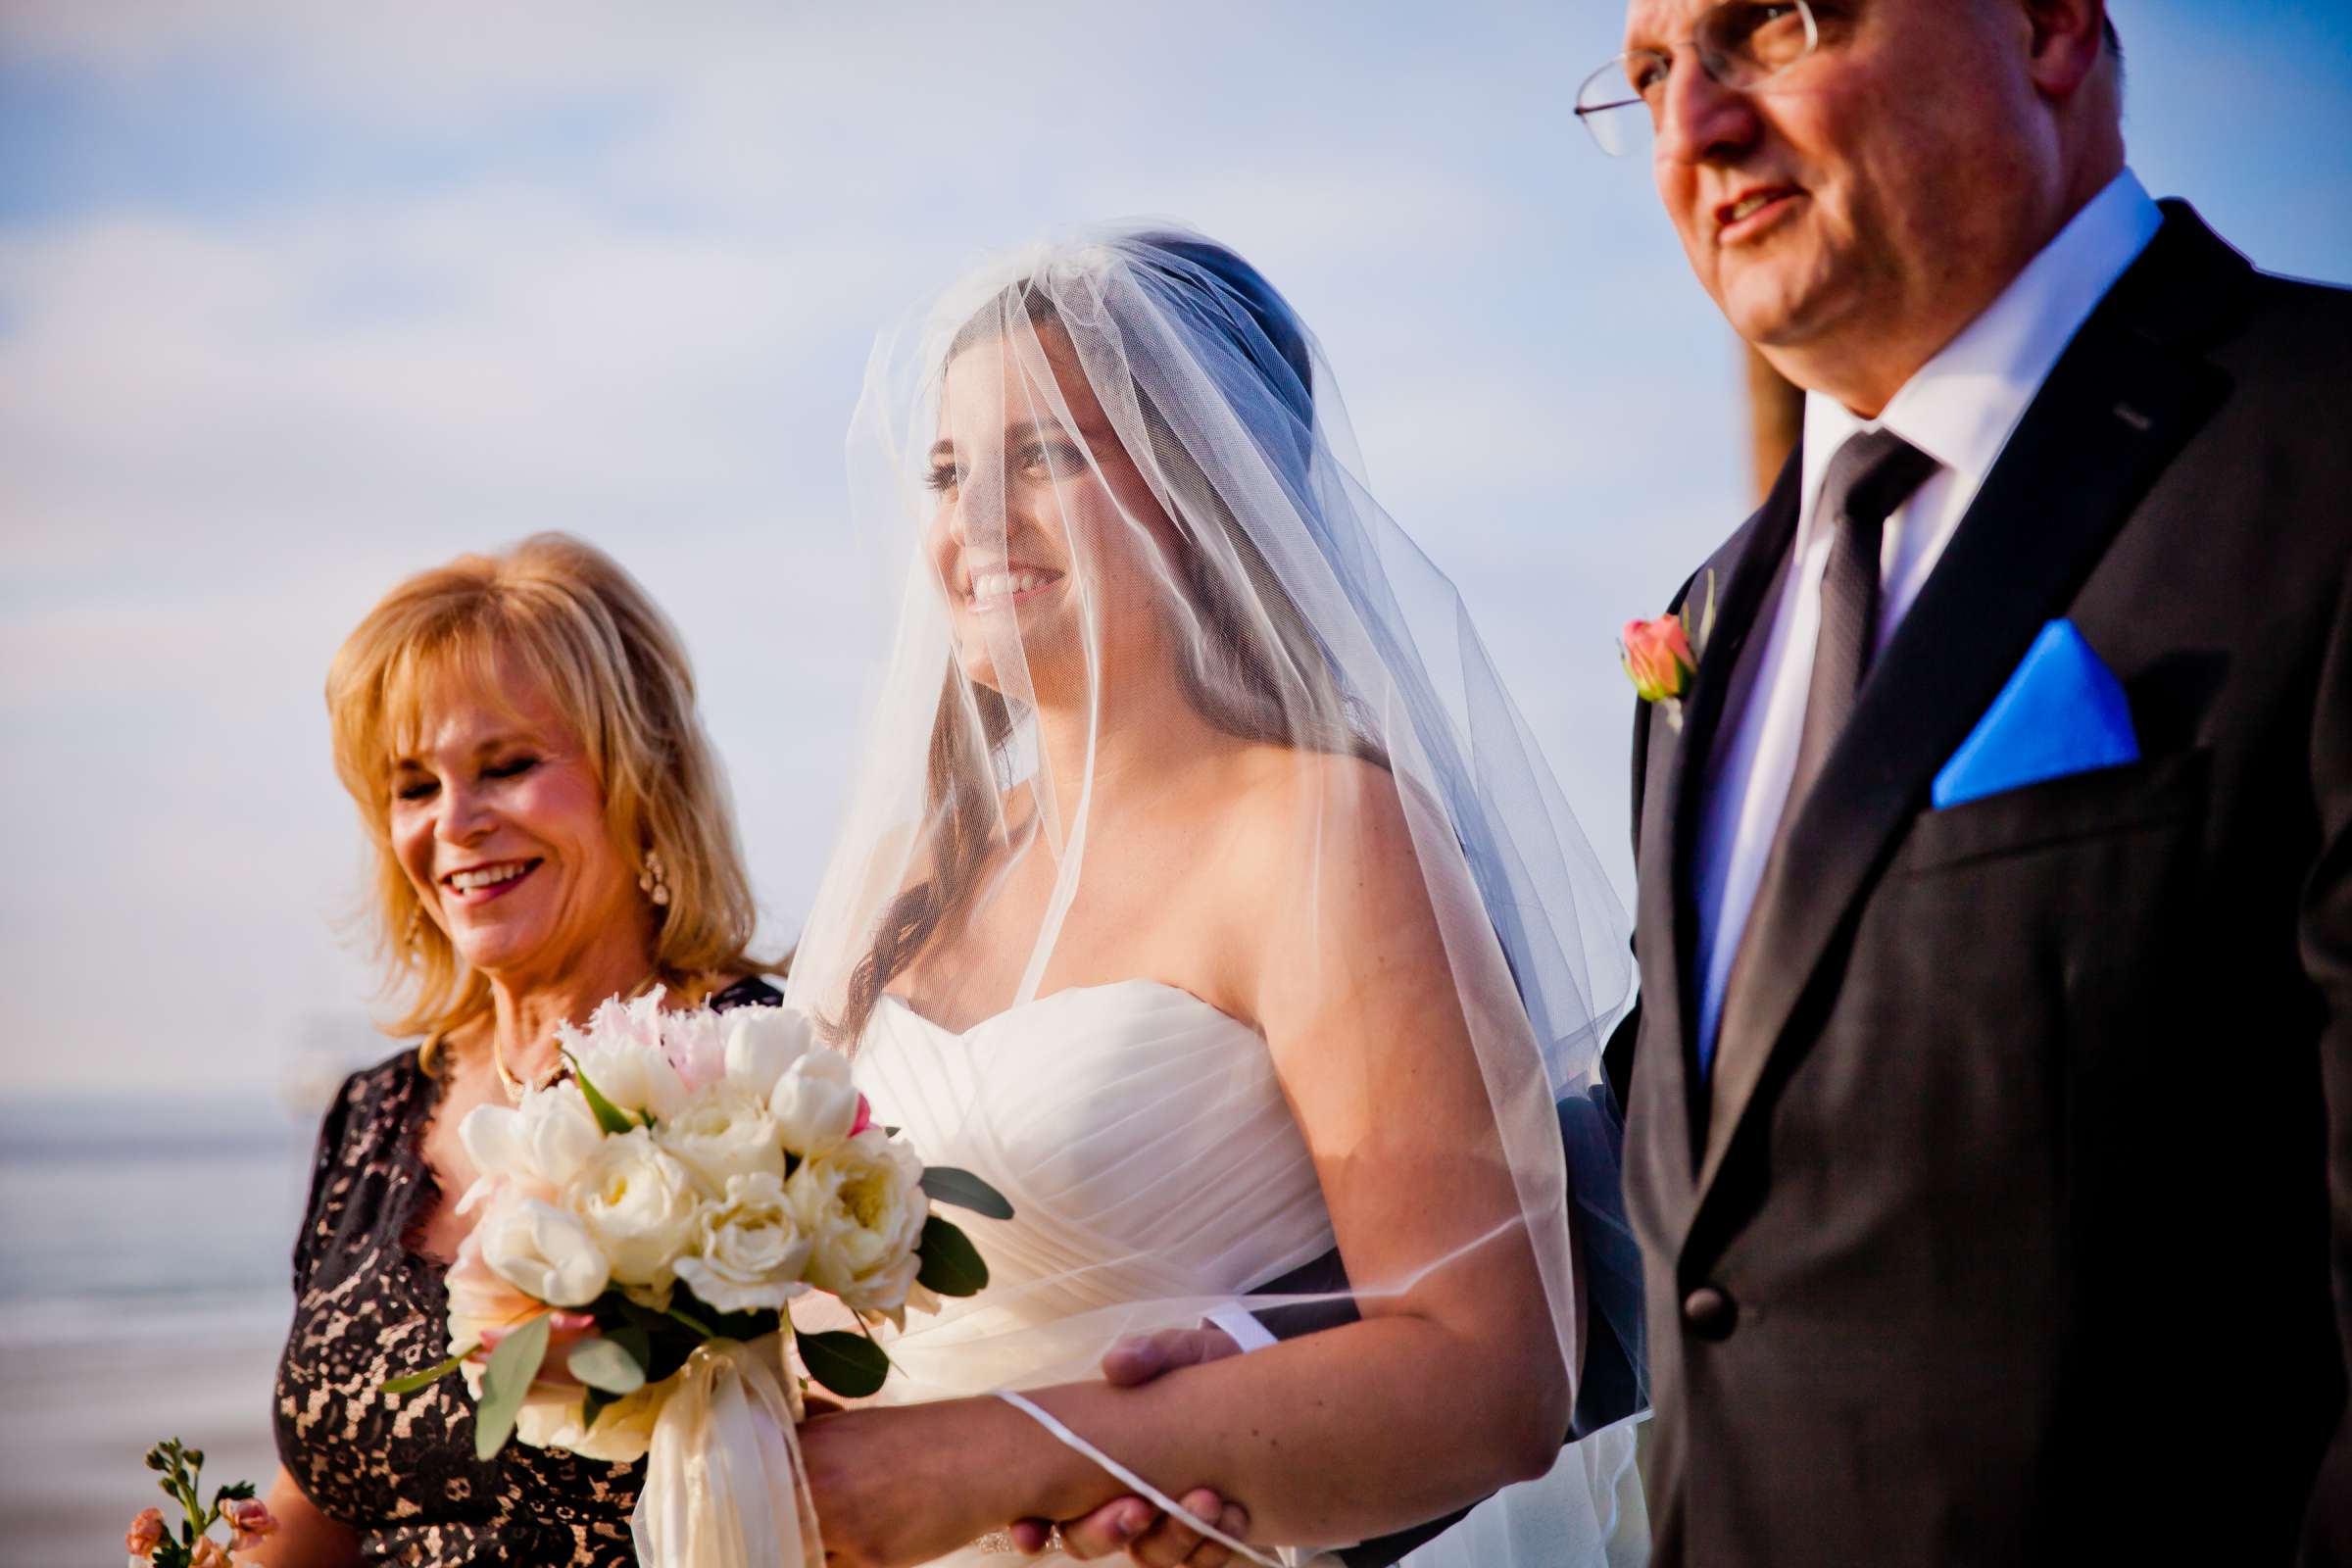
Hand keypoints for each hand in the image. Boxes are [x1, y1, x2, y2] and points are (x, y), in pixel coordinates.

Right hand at [1008, 1326, 1247, 1562]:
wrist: (1265, 1391)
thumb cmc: (1203, 1370)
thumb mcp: (1181, 1353)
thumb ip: (1150, 1353)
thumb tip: (1115, 1366)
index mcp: (1090, 1454)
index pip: (1042, 1501)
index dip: (1029, 1526)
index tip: (1033, 1529)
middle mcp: (1114, 1497)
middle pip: (1085, 1540)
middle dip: (1108, 1530)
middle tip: (1145, 1504)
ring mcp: (1157, 1522)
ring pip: (1145, 1555)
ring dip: (1173, 1537)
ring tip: (1209, 1499)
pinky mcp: (1199, 1537)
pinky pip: (1196, 1563)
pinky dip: (1213, 1547)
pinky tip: (1235, 1516)